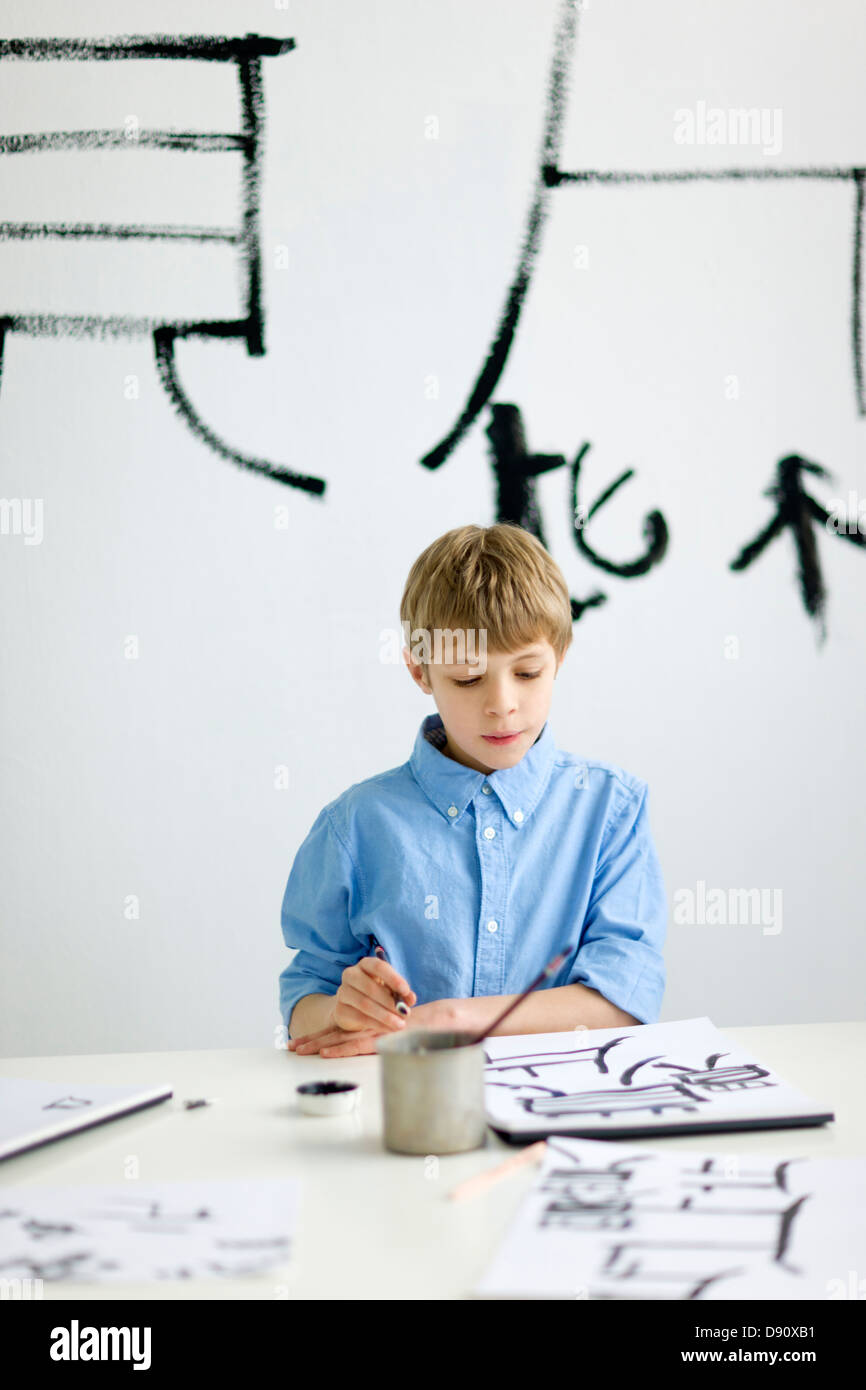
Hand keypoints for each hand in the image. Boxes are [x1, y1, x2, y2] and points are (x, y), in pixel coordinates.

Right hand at [288, 954, 416, 1055]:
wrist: (353, 1009)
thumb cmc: (377, 995)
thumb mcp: (391, 991)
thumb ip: (402, 993)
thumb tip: (411, 998)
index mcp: (365, 964)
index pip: (378, 966)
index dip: (393, 978)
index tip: (405, 991)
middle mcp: (351, 974)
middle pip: (370, 987)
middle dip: (390, 1002)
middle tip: (405, 1013)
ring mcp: (343, 992)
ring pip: (365, 1004)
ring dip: (385, 1016)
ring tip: (400, 1024)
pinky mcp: (340, 1010)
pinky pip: (360, 1018)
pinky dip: (377, 1025)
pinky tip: (389, 1029)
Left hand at [288, 998, 462, 1057]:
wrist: (442, 1019)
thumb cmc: (423, 1028)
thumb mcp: (399, 1033)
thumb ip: (385, 1037)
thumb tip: (374, 1047)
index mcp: (369, 1025)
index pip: (339, 1031)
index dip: (319, 1037)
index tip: (299, 1043)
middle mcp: (368, 1026)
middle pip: (334, 1034)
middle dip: (311, 1041)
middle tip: (290, 1047)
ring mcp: (374, 1031)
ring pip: (341, 1038)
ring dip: (318, 1045)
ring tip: (298, 1051)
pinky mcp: (383, 1038)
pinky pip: (359, 1044)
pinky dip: (341, 1049)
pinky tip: (326, 1053)